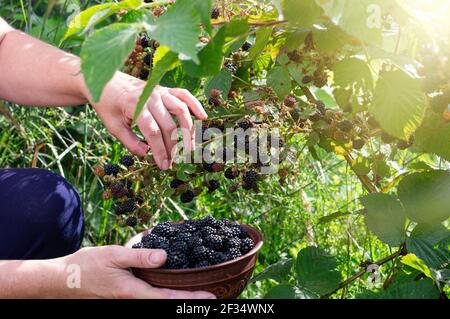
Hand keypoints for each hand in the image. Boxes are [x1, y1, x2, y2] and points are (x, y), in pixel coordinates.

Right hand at [60, 246, 215, 298]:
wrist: (64, 280)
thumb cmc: (87, 266)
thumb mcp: (114, 255)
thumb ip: (139, 257)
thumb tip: (165, 256)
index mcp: (132, 292)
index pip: (168, 299)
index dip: (190, 299)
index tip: (210, 298)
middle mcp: (133, 300)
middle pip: (166, 303)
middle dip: (189, 301)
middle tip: (211, 297)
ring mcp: (129, 300)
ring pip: (158, 301)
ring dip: (178, 298)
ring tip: (198, 291)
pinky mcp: (126, 296)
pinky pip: (150, 296)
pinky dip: (165, 293)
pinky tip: (172, 285)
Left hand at [89, 72, 207, 169]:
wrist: (106, 81)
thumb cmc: (108, 105)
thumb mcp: (113, 126)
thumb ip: (129, 142)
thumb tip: (147, 154)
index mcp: (135, 106)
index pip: (153, 133)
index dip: (160, 151)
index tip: (163, 166)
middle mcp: (151, 97)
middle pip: (168, 125)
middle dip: (173, 147)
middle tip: (174, 162)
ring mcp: (160, 91)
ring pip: (181, 111)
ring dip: (188, 131)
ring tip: (190, 148)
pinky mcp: (165, 89)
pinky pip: (184, 95)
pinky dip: (195, 105)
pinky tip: (203, 117)